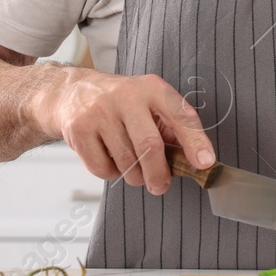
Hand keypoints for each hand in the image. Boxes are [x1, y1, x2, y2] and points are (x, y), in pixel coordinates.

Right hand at [34, 68, 214, 193]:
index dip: (195, 141)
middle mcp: (126, 96)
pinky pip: (102, 167)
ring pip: (126, 161)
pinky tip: (110, 158)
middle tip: (160, 186)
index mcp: (152, 88)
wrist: (71, 93)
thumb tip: (194, 159)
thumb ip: (171, 126)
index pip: (180, 115)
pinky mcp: (79, 129)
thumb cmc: (120, 103)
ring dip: (134, 176)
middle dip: (158, 173)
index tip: (205, 163)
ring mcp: (100, 112)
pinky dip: (111, 173)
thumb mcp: (148, 103)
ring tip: (134, 169)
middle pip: (149, 145)